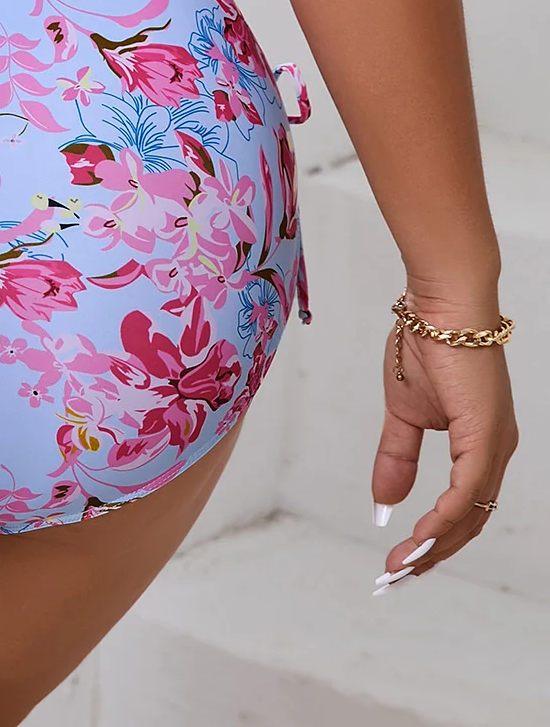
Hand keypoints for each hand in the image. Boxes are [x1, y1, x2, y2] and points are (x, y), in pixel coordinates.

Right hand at [371, 298, 516, 590]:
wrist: (439, 303)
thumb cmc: (426, 342)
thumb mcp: (402, 410)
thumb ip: (396, 456)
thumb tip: (384, 501)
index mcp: (480, 445)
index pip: (461, 510)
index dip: (431, 539)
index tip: (396, 560)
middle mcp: (496, 451)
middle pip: (468, 523)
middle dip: (430, 556)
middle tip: (393, 577)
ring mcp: (495, 445)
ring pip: (470, 516)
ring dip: (434, 547)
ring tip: (400, 567)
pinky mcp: (486, 437)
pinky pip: (468, 493)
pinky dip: (443, 520)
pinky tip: (420, 537)